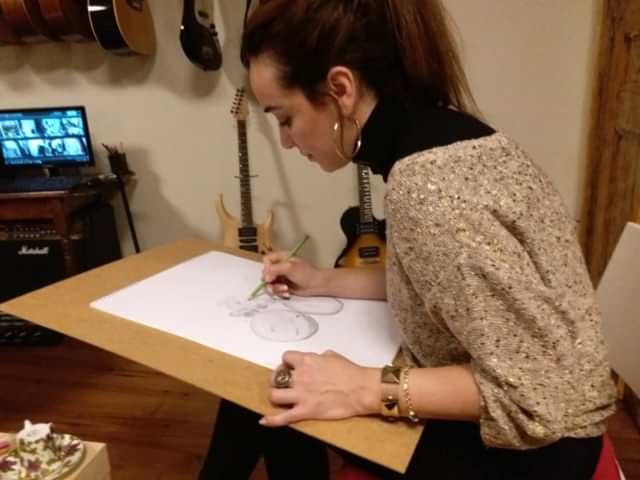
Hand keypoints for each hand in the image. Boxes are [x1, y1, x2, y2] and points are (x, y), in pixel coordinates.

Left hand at [259, 350, 379, 426]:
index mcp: (307, 361)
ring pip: (274, 395)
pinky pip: (283, 417)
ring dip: (275, 396)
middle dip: (277, 380)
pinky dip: (272, 420)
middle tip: (284, 384)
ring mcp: (301, 394)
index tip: (290, 368)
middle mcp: (300, 376)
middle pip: (275, 376)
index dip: (287, 363)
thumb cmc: (351, 372)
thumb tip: (315, 359)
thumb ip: (319, 357)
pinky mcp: (305, 411)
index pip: (286, 357)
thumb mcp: (333, 355)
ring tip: (280, 398)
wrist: (361, 389)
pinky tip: (264, 420)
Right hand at [262, 251, 325, 296]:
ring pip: (268, 284)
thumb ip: (275, 269)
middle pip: (265, 274)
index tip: (271, 276)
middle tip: (276, 283)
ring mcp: (280, 277)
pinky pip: (274, 291)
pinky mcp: (282, 286)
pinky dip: (279, 293)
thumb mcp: (289, 267)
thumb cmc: (306, 273)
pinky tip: (287, 293)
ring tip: (285, 289)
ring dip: (275, 289)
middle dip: (270, 281)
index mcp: (281, 257)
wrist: (317, 284)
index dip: (266, 268)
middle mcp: (279, 267)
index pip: (266, 260)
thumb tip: (265, 278)